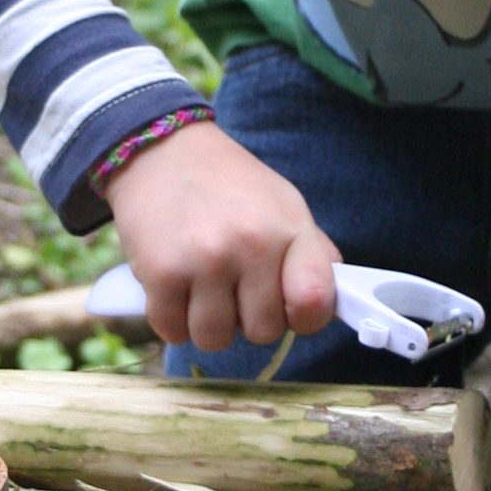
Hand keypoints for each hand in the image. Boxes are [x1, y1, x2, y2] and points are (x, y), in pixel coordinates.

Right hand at [100, 121, 340, 352]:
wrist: (162, 150)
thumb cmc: (229, 184)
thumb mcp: (284, 204)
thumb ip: (311, 254)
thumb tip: (331, 304)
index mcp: (288, 228)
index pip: (314, 302)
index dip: (305, 318)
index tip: (290, 308)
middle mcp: (250, 245)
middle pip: (263, 332)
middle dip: (249, 318)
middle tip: (234, 284)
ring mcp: (204, 261)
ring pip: (215, 340)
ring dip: (208, 323)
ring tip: (203, 286)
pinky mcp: (160, 273)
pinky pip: (173, 333)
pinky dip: (172, 320)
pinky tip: (175, 287)